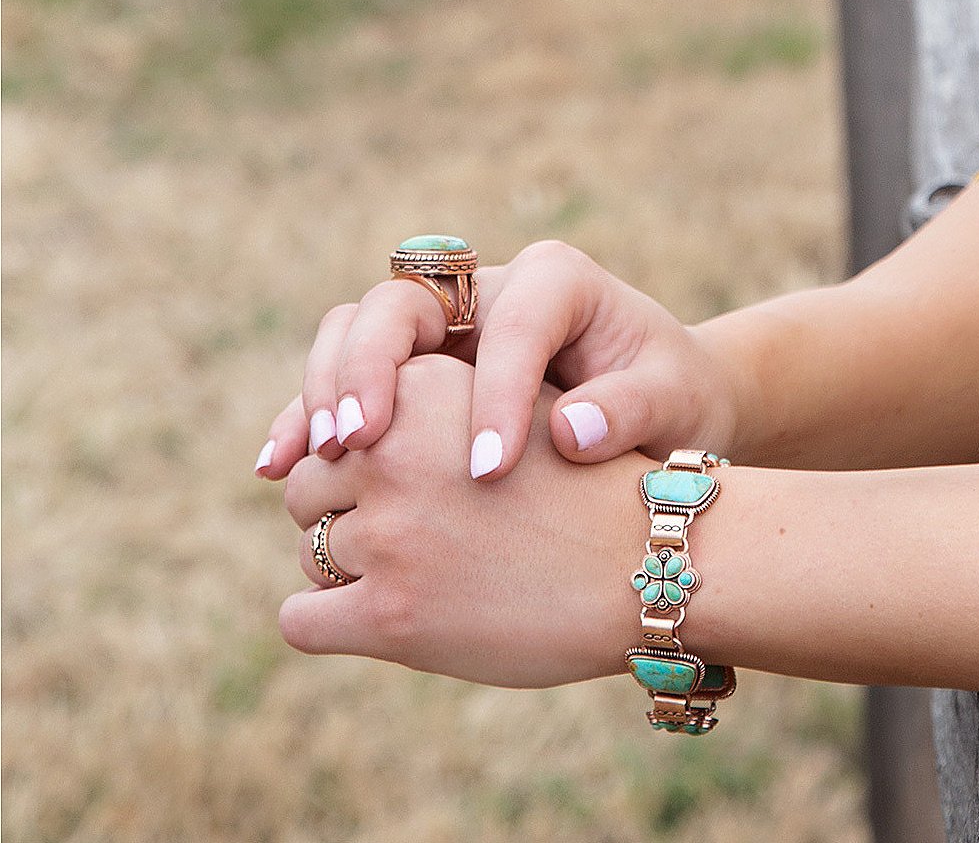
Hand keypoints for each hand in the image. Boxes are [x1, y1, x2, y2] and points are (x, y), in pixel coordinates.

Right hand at [255, 239, 740, 487]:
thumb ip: (632, 410)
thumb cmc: (673, 398)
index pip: (509, 324)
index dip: (493, 393)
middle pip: (404, 302)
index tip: (489, 472)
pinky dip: (308, 416)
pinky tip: (277, 465)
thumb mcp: (674, 400)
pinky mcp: (410, 373)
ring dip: (325, 389)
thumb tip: (571, 434)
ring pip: (356, 330)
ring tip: (311, 460)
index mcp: (555, 282)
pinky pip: (345, 381)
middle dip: (375, 365)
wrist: (659, 408)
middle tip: (361, 442)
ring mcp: (440, 329)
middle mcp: (485, 290)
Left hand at [281, 350, 654, 685]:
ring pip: (307, 552)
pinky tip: (374, 620)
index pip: (334, 413)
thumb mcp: (510, 406)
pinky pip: (300, 619)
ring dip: (344, 569)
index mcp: (424, 386)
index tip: (377, 475)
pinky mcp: (389, 614)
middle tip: (403, 532)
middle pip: (306, 485)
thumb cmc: (582, 487)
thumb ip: (429, 410)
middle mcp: (393, 452)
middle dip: (342, 509)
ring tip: (413, 575)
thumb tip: (337, 436)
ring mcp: (389, 535)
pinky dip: (325, 623)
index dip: (354, 450)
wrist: (647, 562)